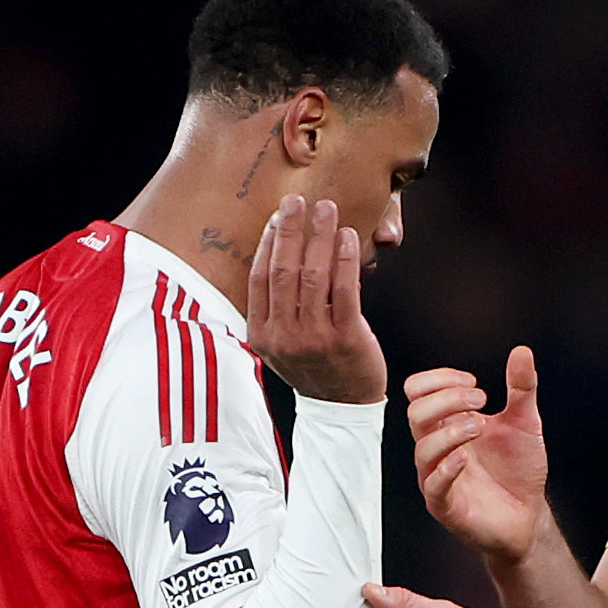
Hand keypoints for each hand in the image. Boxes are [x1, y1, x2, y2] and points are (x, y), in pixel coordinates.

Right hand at [247, 195, 385, 403]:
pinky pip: (344, 290)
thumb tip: (278, 249)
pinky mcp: (345, 338)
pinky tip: (347, 236)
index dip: (269, 243)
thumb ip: (274, 307)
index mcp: (261, 335)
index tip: (279, 216)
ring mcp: (314, 338)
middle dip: (291, 230)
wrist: (342, 406)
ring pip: (314, 276)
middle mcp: (284, 337)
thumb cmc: (314, 366)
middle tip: (298, 201)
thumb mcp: (281, 342)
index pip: (260, 278)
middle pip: (284, 271)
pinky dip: (345, 259)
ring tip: (326, 209)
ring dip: (320, 237)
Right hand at [405, 347, 547, 560]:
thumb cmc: (518, 471)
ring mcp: (437, 476)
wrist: (528, 516)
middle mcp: (437, 447)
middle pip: (415, 412)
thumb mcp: (526, 422)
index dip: (441, 380)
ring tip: (481, 428)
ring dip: (452, 430)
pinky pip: (433, 484)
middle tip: (483, 402)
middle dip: (448, 399)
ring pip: (423, 447)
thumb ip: (522, 388)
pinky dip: (448, 467)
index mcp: (447, 423)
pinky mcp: (445, 505)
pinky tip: (467, 458)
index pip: (418, 391)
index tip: (475, 385)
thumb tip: (522, 352)